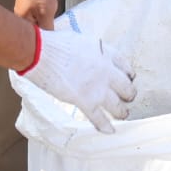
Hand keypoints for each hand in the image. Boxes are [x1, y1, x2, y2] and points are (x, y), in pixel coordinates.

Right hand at [20, 23, 136, 132]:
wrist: (42, 54)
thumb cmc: (56, 45)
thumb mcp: (80, 40)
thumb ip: (90, 51)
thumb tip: (89, 55)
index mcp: (104, 52)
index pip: (125, 66)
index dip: (128, 75)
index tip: (128, 78)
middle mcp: (106, 71)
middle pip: (126, 87)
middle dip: (128, 94)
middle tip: (127, 97)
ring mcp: (97, 88)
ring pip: (118, 106)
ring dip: (122, 112)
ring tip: (122, 114)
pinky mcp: (85, 101)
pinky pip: (100, 118)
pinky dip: (105, 126)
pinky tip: (109, 130)